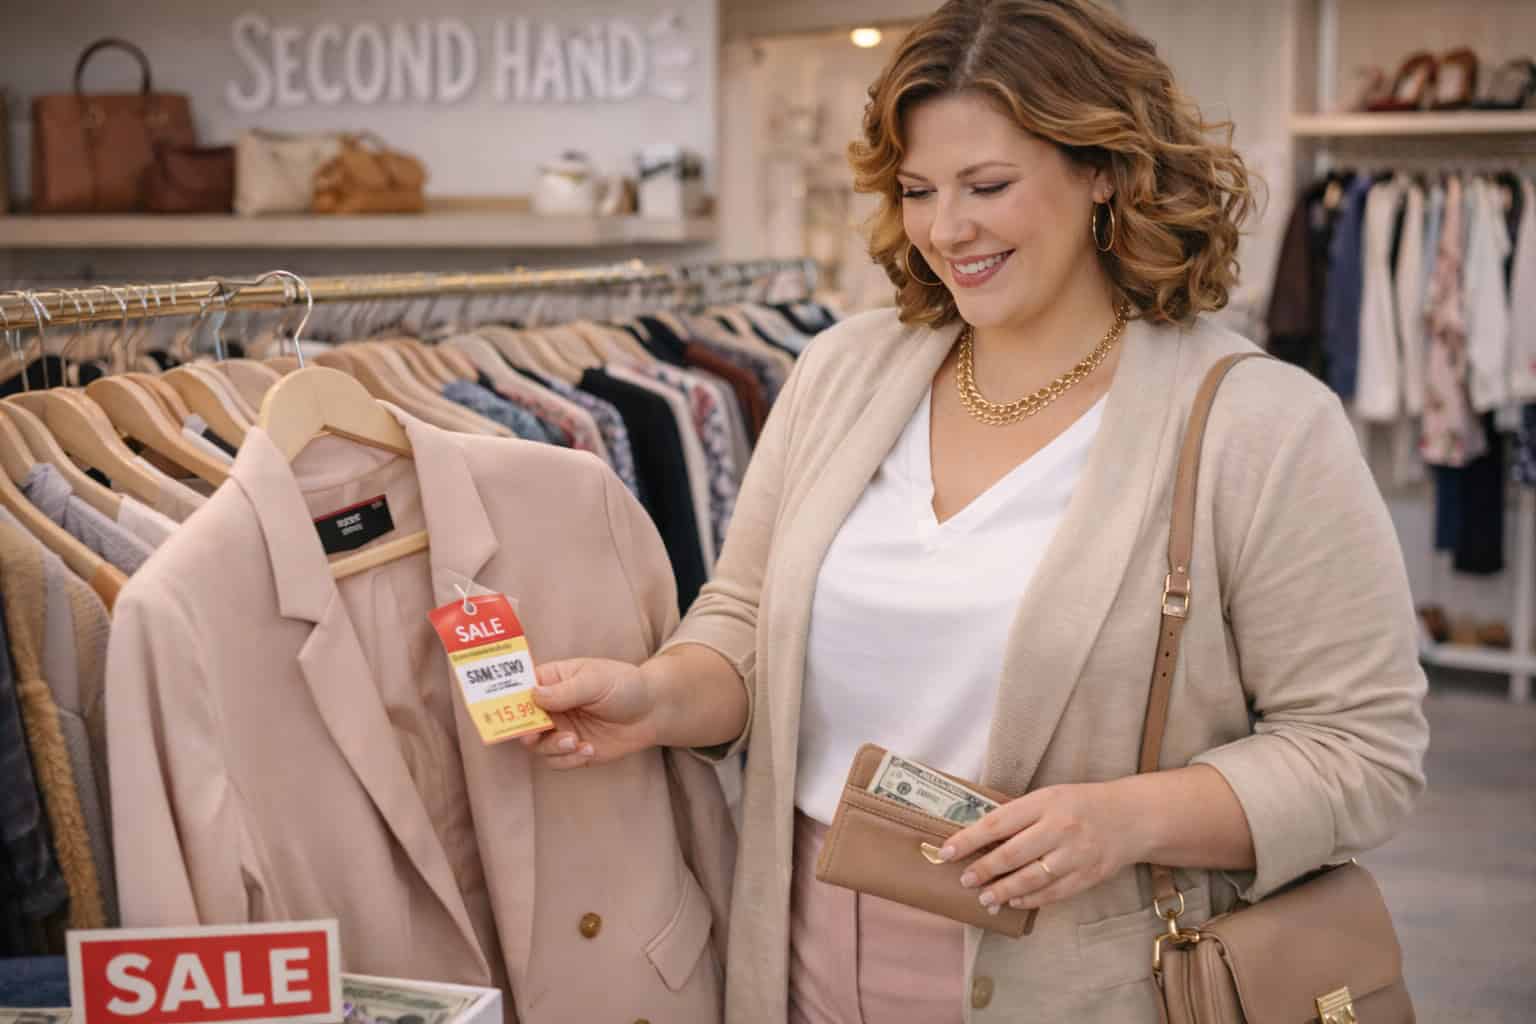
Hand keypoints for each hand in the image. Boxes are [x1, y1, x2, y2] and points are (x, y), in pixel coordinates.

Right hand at [519, 658, 659, 768]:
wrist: (652, 711)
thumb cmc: (624, 685)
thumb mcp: (596, 681)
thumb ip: (565, 690)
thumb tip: (534, 695)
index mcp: (551, 680)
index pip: (519, 688)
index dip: (506, 699)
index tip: (504, 711)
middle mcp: (549, 706)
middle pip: (520, 721)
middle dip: (525, 731)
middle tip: (535, 735)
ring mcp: (559, 729)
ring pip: (536, 746)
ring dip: (552, 747)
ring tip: (576, 741)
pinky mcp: (572, 750)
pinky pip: (556, 761)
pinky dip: (568, 760)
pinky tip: (589, 749)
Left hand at [940, 782, 1140, 912]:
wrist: (1131, 817)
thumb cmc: (1080, 804)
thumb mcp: (1049, 797)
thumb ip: (1018, 815)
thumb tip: (978, 838)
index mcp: (1045, 802)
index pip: (997, 823)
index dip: (968, 840)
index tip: (946, 852)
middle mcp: (1060, 828)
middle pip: (1012, 854)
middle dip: (983, 870)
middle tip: (965, 879)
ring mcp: (1076, 854)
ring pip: (1031, 879)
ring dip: (1003, 891)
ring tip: (984, 897)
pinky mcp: (1088, 876)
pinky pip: (1052, 893)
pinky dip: (1029, 900)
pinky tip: (1013, 901)